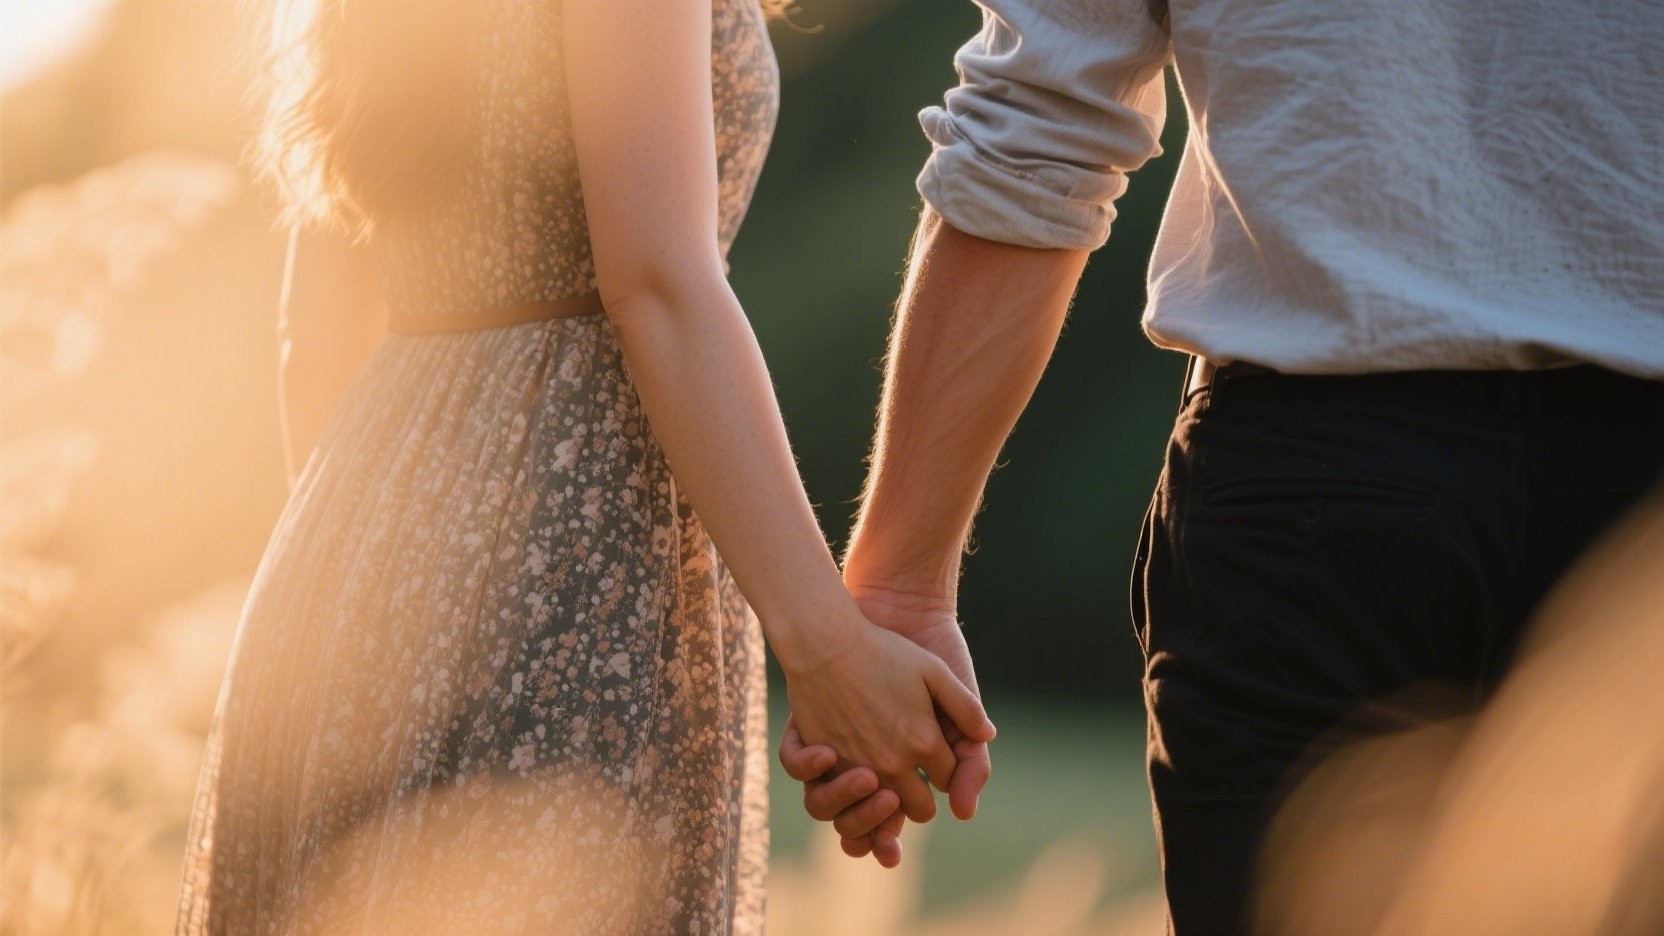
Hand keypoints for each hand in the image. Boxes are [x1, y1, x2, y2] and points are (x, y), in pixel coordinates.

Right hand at [780, 605, 994, 829]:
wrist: (826, 644)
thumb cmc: (883, 652)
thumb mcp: (934, 671)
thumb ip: (966, 706)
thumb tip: (988, 735)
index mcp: (925, 742)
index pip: (950, 780)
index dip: (947, 771)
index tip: (937, 758)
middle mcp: (894, 763)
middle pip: (922, 808)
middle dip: (924, 795)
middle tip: (917, 775)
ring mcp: (859, 768)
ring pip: (888, 811)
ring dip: (893, 801)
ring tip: (891, 779)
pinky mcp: (829, 767)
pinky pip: (853, 798)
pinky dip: (859, 792)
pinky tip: (860, 770)